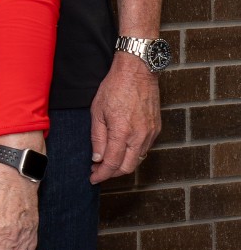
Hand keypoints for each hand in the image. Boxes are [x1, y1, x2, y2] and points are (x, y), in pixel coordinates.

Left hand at [90, 51, 161, 183]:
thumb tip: (97, 158)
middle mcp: (140, 136)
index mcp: (123, 132)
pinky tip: (122, 149)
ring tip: (107, 160)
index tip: (93, 178)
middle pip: (128, 167)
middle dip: (112, 173)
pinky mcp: (156, 128)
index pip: (112, 163)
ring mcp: (150, 133)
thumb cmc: (114, 87)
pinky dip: (133, 154)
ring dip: (123, 164)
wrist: (137, 71)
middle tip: (98, 170)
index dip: (102, 174)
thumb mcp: (97, 111)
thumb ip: (97, 137)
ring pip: (137, 159)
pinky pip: (144, 148)